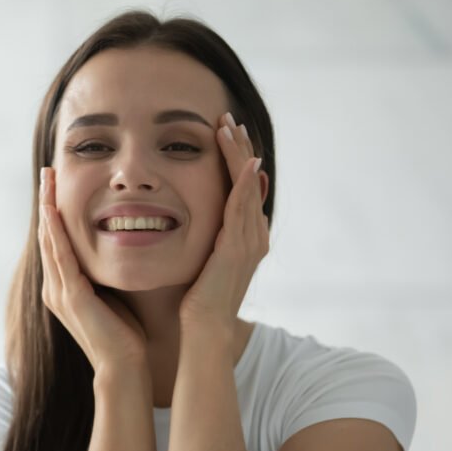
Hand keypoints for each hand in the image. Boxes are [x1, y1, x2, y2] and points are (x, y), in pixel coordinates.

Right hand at [38, 167, 148, 372]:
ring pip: (50, 241)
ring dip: (48, 208)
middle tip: (48, 171)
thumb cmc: (127, 336)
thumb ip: (110, 273)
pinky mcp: (71, 297)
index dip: (55, 211)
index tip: (58, 183)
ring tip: (48, 180)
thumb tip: (126, 246)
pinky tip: (52, 211)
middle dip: (47, 201)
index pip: (57, 240)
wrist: (125, 369)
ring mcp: (60, 293)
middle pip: (48, 235)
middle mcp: (56, 288)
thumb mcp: (114, 294)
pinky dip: (55, 232)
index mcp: (65, 287)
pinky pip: (60, 258)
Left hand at [179, 113, 268, 339]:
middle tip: (229, 118)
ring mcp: (249, 242)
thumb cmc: (197, 303)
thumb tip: (207, 221)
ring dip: (240, 155)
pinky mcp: (237, 250)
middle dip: (239, 148)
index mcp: (246, 237)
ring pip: (247, 188)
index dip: (235, 158)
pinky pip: (242, 210)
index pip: (243, 187)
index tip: (223, 132)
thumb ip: (209, 240)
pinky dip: (245, 184)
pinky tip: (246, 163)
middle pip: (250, 181)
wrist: (204, 332)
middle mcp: (254, 236)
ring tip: (230, 127)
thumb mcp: (204, 262)